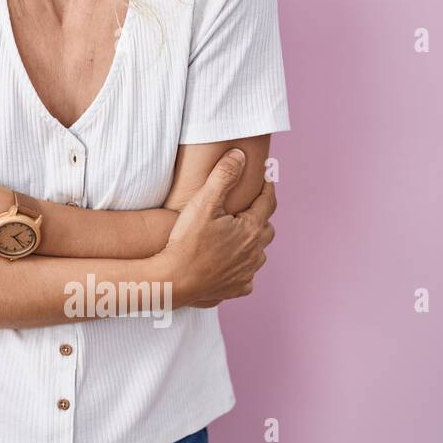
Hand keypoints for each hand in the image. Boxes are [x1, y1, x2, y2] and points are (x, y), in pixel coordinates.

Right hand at [154, 149, 276, 306]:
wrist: (175, 280)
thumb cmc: (187, 241)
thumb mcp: (203, 202)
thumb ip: (223, 176)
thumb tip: (239, 155)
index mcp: (251, 228)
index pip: (268, 201)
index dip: (267, 186)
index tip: (266, 177)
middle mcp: (256, 251)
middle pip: (265, 227)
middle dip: (259, 216)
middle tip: (246, 207)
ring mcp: (248, 272)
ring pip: (258, 252)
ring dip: (251, 242)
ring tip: (236, 235)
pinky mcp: (238, 288)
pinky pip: (247, 274)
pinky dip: (241, 266)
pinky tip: (228, 262)